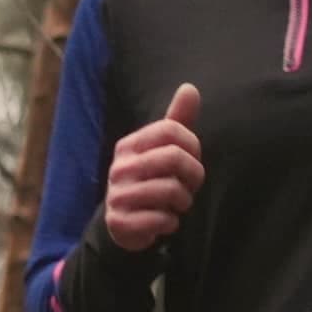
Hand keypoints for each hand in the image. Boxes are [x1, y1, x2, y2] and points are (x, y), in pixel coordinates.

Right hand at [100, 81, 204, 249]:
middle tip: (190, 186)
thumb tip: (190, 87)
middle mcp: (120, 167)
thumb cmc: (151, 180)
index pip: (171, 130)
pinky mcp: (120, 222)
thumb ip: (177, 121)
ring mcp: (117, 195)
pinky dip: (171, 223)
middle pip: (174, 157)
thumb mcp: (163, 150)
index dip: (193, 146)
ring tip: (176, 205)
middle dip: (193, 176)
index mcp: (130, 145)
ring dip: (183, 201)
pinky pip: (160, 219)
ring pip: (171, 191)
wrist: (124, 224)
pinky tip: (165, 221)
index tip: (191, 160)